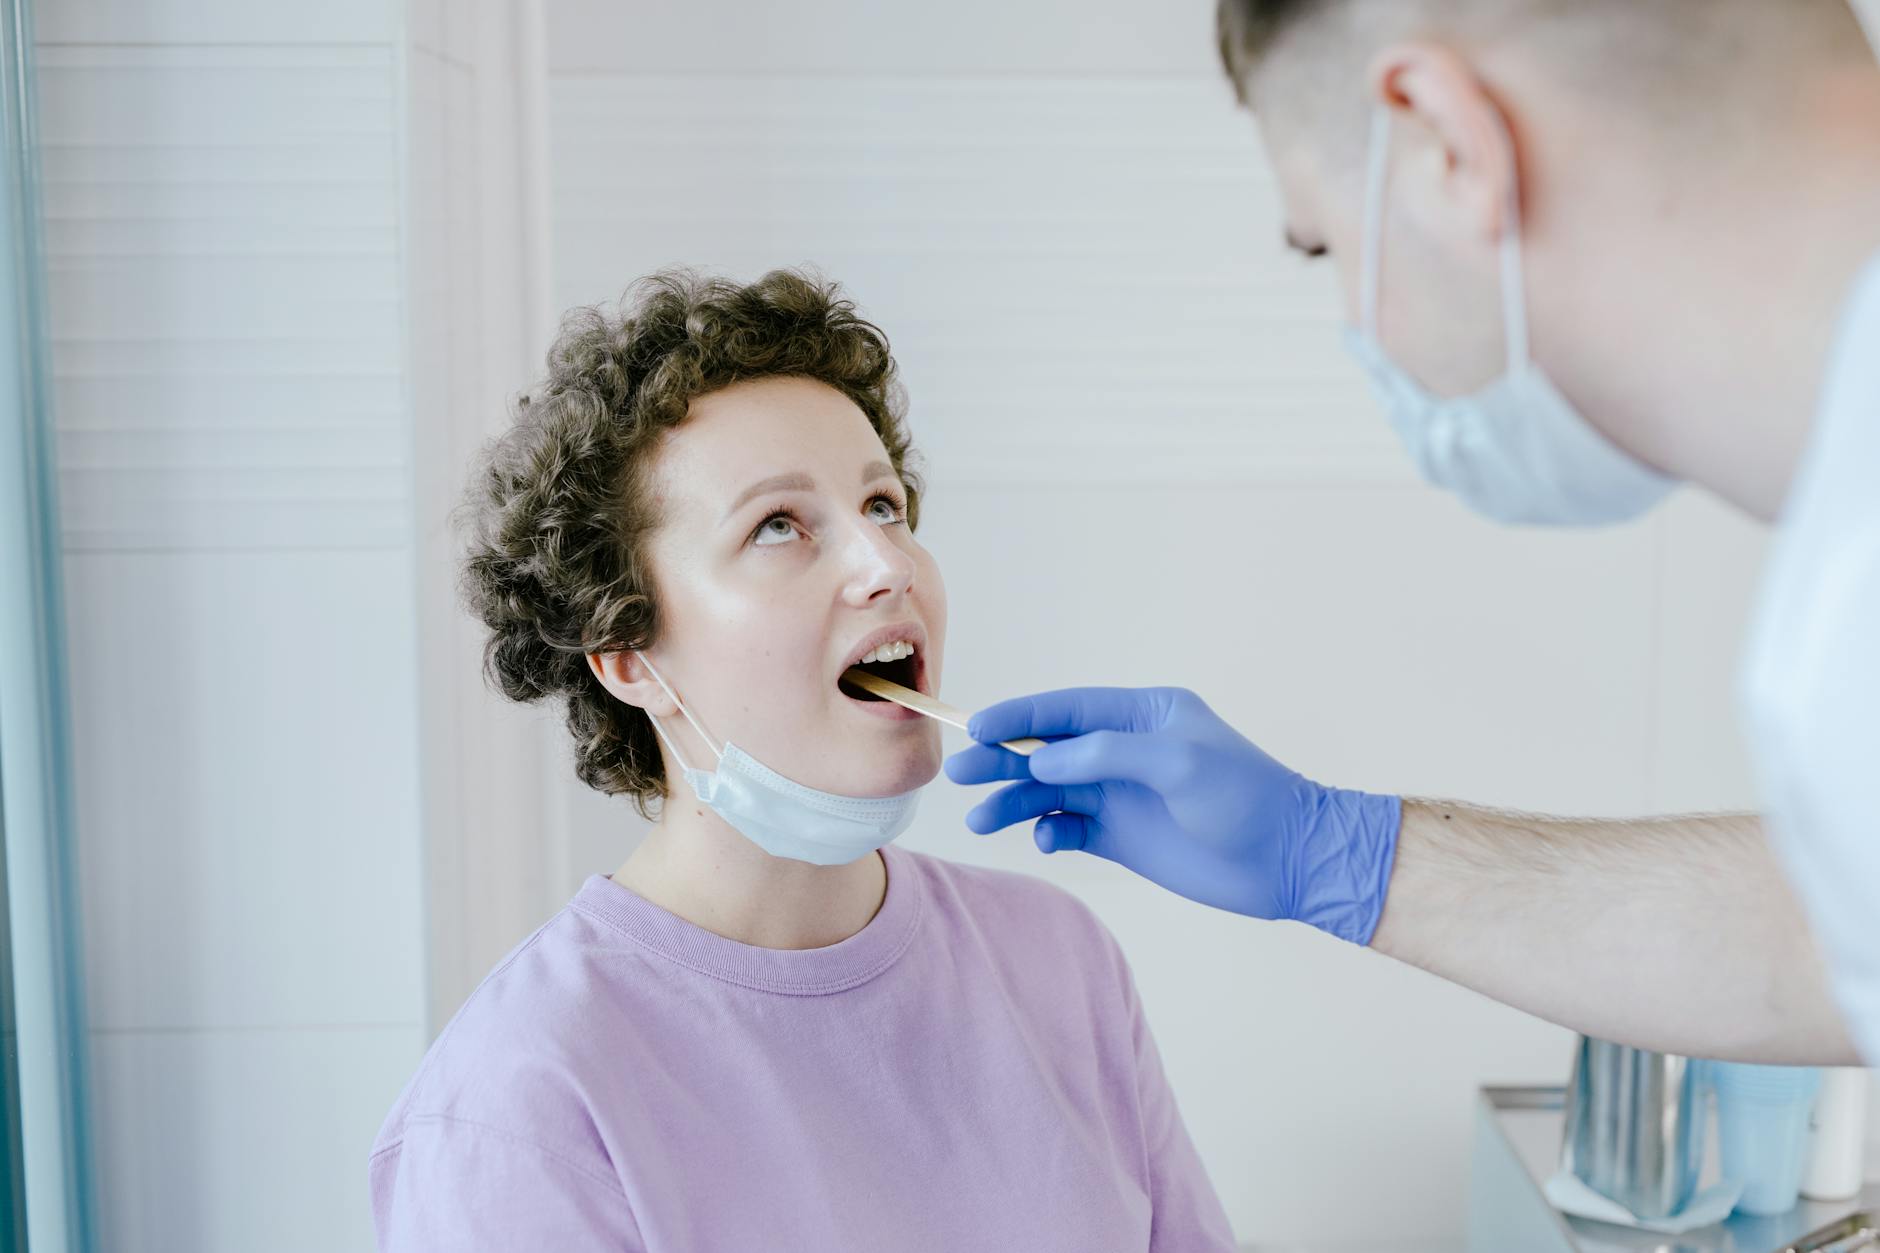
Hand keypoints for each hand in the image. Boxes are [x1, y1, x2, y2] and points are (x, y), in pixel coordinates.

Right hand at [944, 686, 1400, 944]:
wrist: (1290, 862)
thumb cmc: (1246, 799)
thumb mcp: (1177, 763)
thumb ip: (1105, 754)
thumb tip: (1042, 759)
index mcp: (1144, 715)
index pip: (1067, 709)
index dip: (1019, 716)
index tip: (976, 727)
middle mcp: (1126, 750)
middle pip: (1048, 749)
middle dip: (1003, 759)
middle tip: (960, 774)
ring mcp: (1123, 794)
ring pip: (1050, 790)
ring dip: (1014, 801)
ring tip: (979, 819)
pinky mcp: (1123, 836)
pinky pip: (1069, 826)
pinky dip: (1049, 831)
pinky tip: (1047, 840)